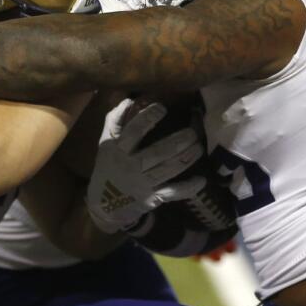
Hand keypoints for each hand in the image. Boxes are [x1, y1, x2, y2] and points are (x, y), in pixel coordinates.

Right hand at [86, 98, 205, 233]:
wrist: (104, 205)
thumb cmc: (109, 167)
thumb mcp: (106, 143)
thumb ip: (116, 120)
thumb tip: (130, 100)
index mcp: (118, 150)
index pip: (133, 132)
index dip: (148, 119)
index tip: (163, 108)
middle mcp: (131, 166)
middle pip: (157, 153)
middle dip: (177, 142)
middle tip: (193, 133)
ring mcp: (143, 183)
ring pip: (168, 170)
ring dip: (186, 158)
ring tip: (199, 147)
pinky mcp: (153, 198)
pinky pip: (173, 193)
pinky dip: (188, 187)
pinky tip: (202, 180)